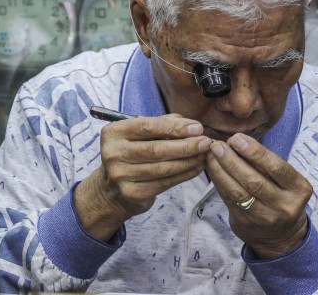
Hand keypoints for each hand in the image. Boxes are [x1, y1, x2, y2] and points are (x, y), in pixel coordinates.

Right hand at [75, 114, 209, 241]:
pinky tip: (196, 168)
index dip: (174, 127)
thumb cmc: (130, 155)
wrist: (111, 190)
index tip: (197, 127)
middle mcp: (113, 153)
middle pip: (156, 149)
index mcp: (113, 133)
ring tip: (204, 155)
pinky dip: (184, 175)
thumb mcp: (137, 135)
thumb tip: (190, 124)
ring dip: (188, 161)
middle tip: (206, 142)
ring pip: (162, 167)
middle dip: (185, 145)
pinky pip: (164, 182)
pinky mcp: (132, 193)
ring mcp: (120, 175)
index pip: (147, 127)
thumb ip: (161, 125)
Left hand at [206, 134, 310, 257]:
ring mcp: (265, 217)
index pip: (277, 168)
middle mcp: (284, 205)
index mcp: (299, 189)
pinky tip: (210, 167)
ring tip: (211, 154)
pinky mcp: (246, 223)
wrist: (279, 235)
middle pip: (255, 181)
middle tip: (218, 145)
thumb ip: (266, 163)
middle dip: (233, 160)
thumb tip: (236, 139)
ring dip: (221, 170)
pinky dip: (217, 180)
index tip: (237, 138)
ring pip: (238, 191)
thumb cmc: (280, 195)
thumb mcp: (285, 181)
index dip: (255, 152)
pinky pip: (228, 198)